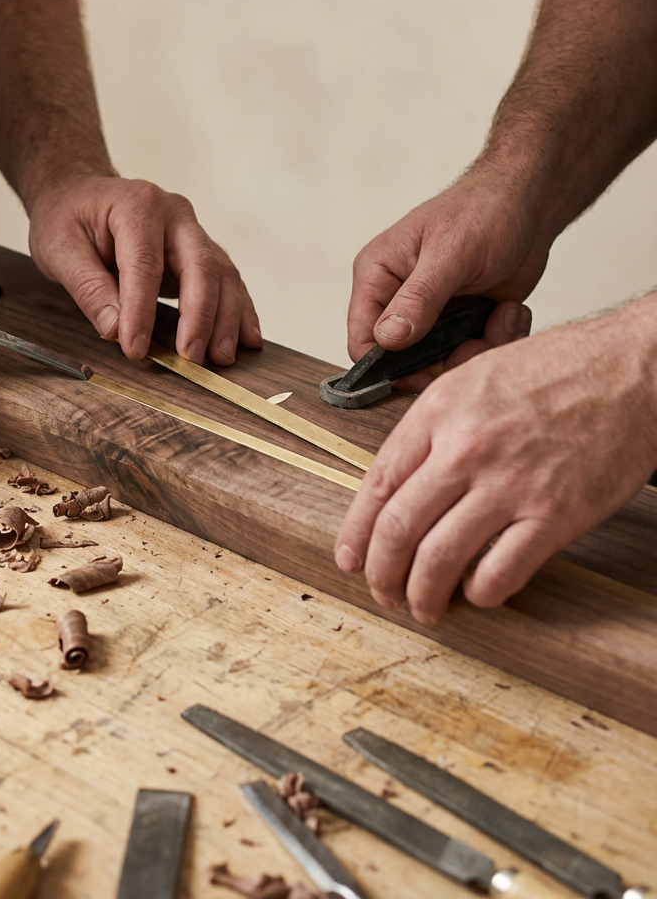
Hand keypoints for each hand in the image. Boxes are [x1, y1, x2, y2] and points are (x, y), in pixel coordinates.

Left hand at [27, 175, 261, 363]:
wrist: (78, 195)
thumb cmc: (67, 219)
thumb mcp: (60, 249)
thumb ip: (87, 288)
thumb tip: (115, 330)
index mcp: (138, 205)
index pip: (145, 264)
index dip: (142, 311)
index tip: (136, 349)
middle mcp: (175, 214)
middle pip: (201, 265)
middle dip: (200, 317)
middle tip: (192, 358)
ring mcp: (192, 232)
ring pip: (223, 275)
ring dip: (226, 319)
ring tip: (221, 357)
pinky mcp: (200, 253)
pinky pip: (227, 281)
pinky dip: (239, 311)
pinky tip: (247, 338)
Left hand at [334, 294, 656, 622]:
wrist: (630, 370)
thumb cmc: (555, 371)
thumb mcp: (471, 378)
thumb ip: (430, 428)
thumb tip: (395, 482)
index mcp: (438, 414)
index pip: (376, 485)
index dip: (355, 532)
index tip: (349, 557)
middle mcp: (465, 450)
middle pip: (398, 529)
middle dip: (381, 573)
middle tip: (382, 592)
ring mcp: (509, 485)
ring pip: (439, 559)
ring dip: (422, 594)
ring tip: (422, 607)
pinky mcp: (554, 516)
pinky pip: (498, 573)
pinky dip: (479, 593)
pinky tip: (476, 592)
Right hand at [348, 170, 548, 388]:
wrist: (531, 203)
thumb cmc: (484, 211)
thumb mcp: (451, 253)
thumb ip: (418, 298)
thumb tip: (387, 339)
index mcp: (377, 277)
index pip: (361, 340)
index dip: (387, 367)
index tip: (425, 374)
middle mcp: (397, 300)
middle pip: (403, 360)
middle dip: (443, 361)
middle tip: (476, 343)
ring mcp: (430, 314)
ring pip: (441, 362)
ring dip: (477, 349)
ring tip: (502, 317)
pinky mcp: (461, 322)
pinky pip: (471, 353)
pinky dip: (496, 340)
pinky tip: (509, 312)